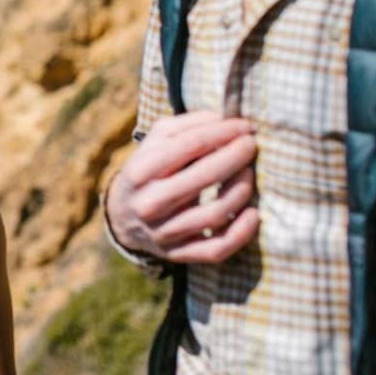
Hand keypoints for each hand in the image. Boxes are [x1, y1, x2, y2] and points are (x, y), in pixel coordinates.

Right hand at [106, 111, 258, 263]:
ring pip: (215, 213)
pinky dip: (241, 233)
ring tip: (249, 173)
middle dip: (236, 155)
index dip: (223, 132)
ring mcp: (164, 232)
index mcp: (141, 171)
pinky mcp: (178, 254)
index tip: (244, 125)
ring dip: (241, 189)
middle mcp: (150, 203)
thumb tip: (224, 119)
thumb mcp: (155, 142)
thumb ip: (186, 125)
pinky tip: (253, 213)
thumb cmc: (147, 171)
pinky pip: (216, 249)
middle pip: (204, 177)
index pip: (190, 145)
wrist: (121, 216)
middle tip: (252, 144)